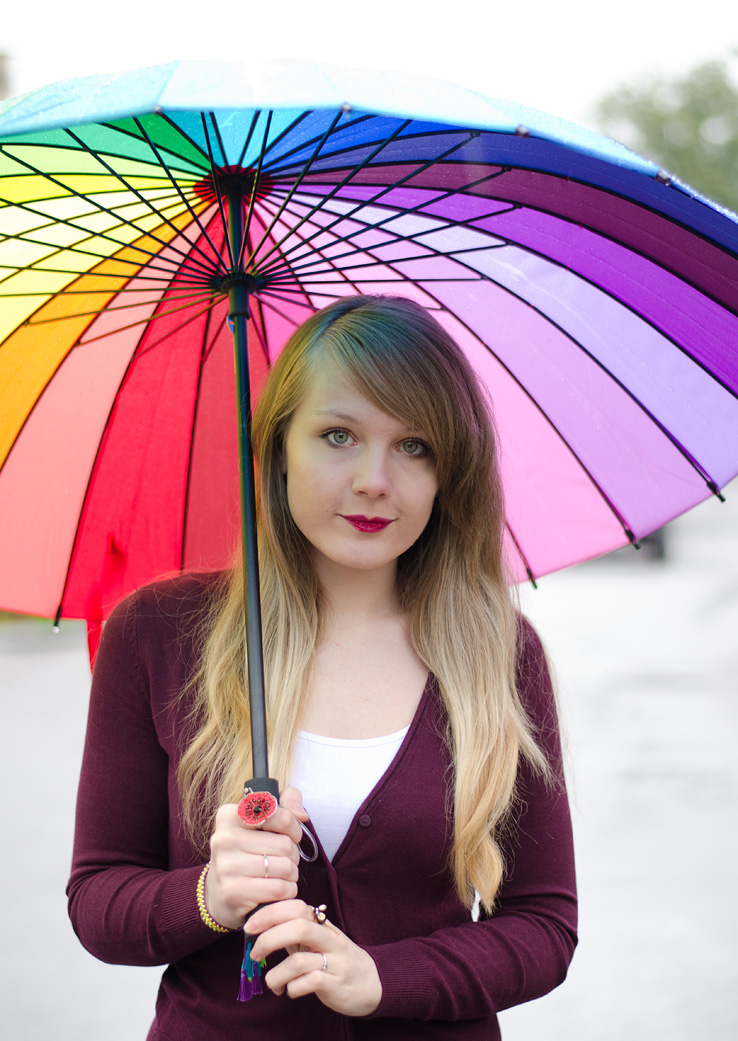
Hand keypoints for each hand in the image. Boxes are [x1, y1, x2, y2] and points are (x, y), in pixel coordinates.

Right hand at [204, 787, 308, 929]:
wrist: (218, 892)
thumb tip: (302, 815)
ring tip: (280, 874)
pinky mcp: (233, 892)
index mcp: (230, 815)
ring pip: (286, 868)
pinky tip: (278, 889)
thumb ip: (286, 803)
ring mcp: (226, 866)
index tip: (291, 836)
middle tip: (282, 859)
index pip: (281, 817)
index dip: (294, 829)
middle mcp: (224, 838)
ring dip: (291, 874)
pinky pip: (279, 888)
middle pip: (286, 845)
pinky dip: (288, 890)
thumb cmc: (247, 851)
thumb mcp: (261, 821)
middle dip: (293, 855)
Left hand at [247, 899, 381, 1016]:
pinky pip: (307, 983)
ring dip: (276, 974)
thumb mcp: (317, 940)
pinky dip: (291, 988)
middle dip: (269, 939)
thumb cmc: (336, 959)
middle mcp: (329, 939)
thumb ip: (295, 931)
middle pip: (298, 927)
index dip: (270, 913)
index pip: (295, 908)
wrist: (371, 983)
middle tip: (254, 953)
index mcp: (322, 925)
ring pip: (298, 961)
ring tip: (272, 983)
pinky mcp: (335, 984)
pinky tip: (289, 991)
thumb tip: (262, 926)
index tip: (250, 926)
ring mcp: (334, 961)